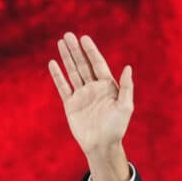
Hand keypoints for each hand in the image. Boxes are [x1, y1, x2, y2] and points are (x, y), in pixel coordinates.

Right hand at [47, 33, 133, 180]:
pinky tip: (53, 63)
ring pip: (73, 72)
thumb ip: (127, 87)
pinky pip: (63, 87)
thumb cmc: (117, 127)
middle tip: (68, 35)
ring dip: (67, 58)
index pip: (98, 64)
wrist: (102, 145)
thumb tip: (128, 67)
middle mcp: (94, 88)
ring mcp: (82, 95)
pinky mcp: (71, 104)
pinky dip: (58, 75)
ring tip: (61, 43)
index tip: (84, 38)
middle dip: (76, 50)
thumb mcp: (125, 107)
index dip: (91, 51)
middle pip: (83, 64)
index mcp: (108, 86)